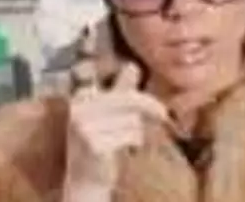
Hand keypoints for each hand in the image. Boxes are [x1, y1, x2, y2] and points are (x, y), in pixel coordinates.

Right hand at [63, 62, 167, 200]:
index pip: (119, 85)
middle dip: (149, 107)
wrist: (85, 178)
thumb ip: (121, 91)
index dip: (141, 95)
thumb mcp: (109, 113)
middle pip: (129, 99)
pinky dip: (133, 143)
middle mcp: (80, 107)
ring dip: (136, 131)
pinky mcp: (93, 143)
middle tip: (163, 114)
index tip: (155, 102)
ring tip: (124, 140)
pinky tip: (123, 150)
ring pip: (132, 120)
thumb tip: (133, 66)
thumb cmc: (101, 142)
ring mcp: (84, 125)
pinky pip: (129, 135)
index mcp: (82, 95)